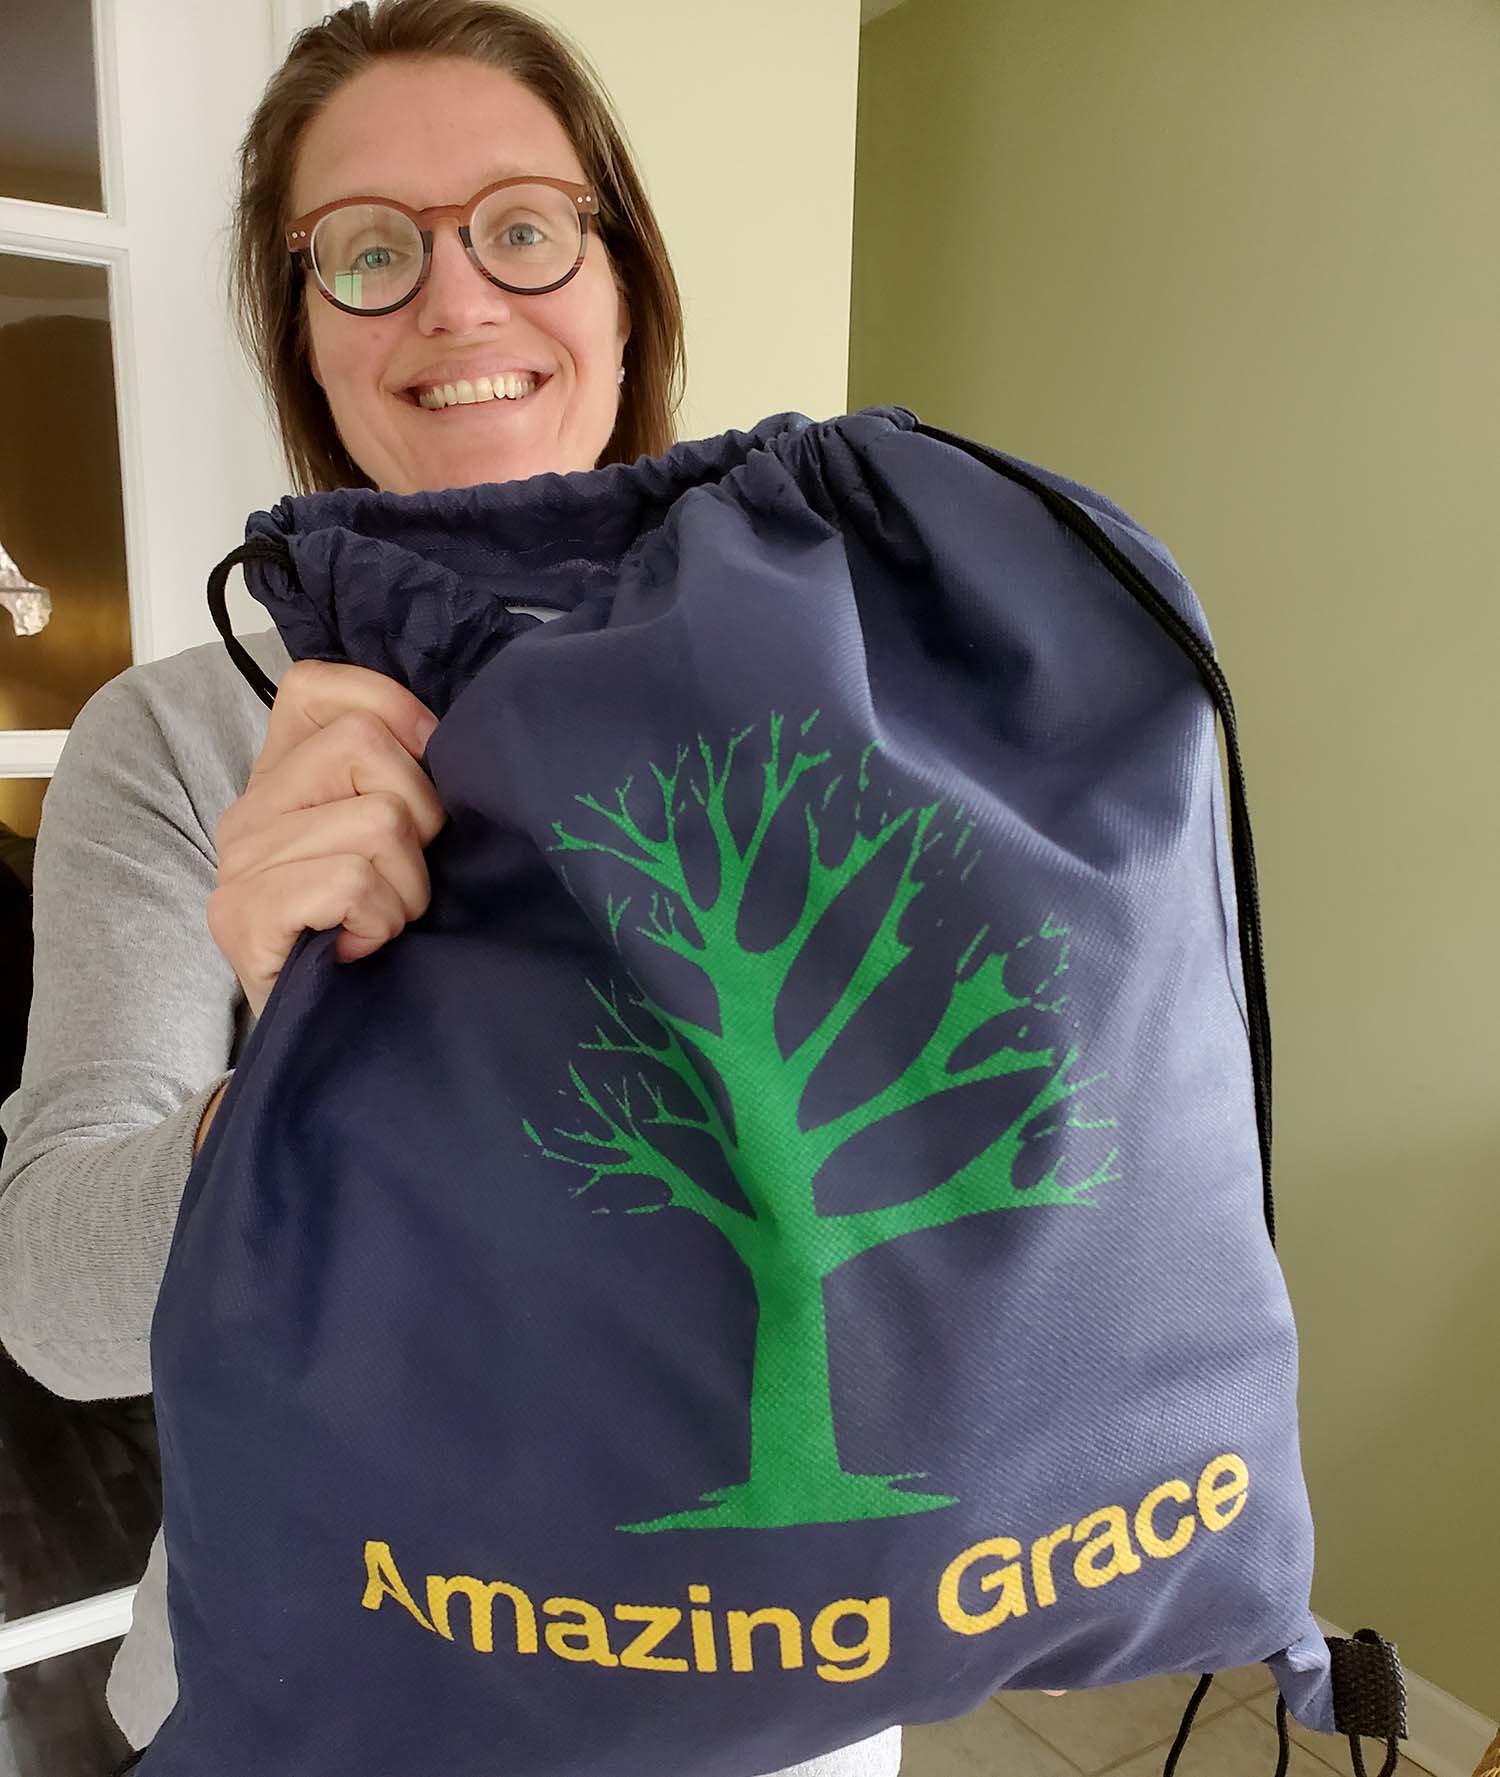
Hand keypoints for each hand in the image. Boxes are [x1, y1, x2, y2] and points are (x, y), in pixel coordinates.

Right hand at [206, 659, 447, 1023]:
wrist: (327, 1040)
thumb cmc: (373, 933)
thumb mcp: (396, 841)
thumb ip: (403, 777)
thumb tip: (457, 740)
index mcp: (282, 773)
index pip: (319, 685)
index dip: (395, 714)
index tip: (429, 774)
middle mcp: (249, 806)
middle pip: (366, 746)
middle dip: (420, 818)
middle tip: (404, 879)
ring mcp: (237, 860)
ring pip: (376, 822)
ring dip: (406, 888)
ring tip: (382, 921)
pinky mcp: (241, 915)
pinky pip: (350, 879)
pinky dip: (379, 919)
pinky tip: (362, 945)